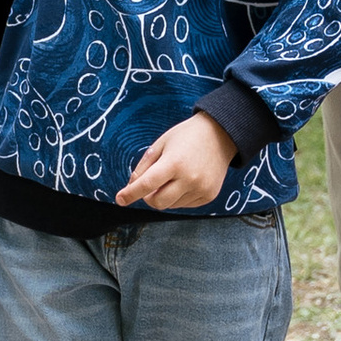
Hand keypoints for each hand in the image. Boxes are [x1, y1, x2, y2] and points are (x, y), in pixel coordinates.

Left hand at [115, 112, 236, 210]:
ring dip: (164, 196)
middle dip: (148, 197)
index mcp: (174, 163)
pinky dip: (178, 197)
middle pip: (158, 202)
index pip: (146, 185)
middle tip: (149, 185)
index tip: (120, 199)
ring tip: (172, 177)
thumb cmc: (187, 136)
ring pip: (171, 205)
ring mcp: (201, 189)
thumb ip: (145, 166)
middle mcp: (189, 179)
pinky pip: (185, 205)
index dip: (130, 194)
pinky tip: (184, 180)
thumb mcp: (161, 144)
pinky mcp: (209, 195)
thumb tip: (132, 186)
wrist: (220, 134)